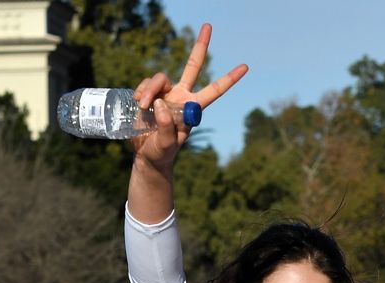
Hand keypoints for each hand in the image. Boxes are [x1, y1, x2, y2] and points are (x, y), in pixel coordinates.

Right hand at [130, 23, 248, 170]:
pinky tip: (139, 104)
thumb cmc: (162, 152)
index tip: (245, 66)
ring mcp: (165, 93)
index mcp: (192, 108)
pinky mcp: (149, 94)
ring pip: (159, 78)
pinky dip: (141, 91)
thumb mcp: (167, 145)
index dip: (229, 79)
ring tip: (143, 106)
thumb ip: (166, 127)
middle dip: (201, 46)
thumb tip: (161, 104)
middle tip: (209, 25)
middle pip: (192, 66)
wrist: (147, 155)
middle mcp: (181, 96)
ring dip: (149, 90)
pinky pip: (145, 84)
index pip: (214, 91)